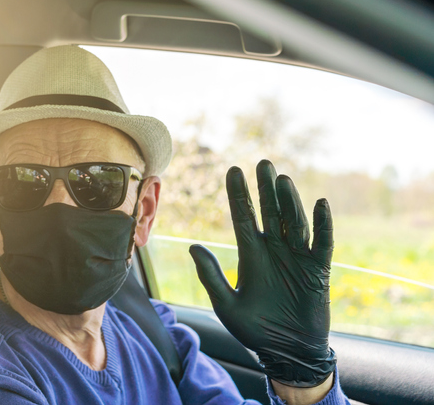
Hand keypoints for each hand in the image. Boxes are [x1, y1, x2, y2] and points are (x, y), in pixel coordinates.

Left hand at [189, 160, 335, 386]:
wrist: (287, 352)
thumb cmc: (254, 330)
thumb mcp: (227, 305)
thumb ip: (211, 276)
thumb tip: (193, 246)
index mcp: (251, 254)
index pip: (243, 217)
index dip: (238, 194)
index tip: (233, 169)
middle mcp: (274, 250)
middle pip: (269, 212)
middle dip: (265, 189)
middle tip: (263, 163)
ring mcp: (296, 257)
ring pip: (293, 222)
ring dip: (289, 201)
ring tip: (282, 180)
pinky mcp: (318, 269)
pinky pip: (321, 242)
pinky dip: (322, 224)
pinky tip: (319, 204)